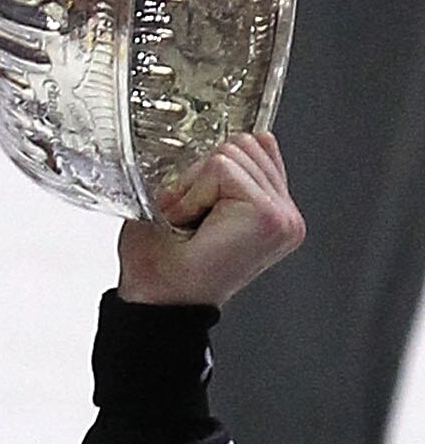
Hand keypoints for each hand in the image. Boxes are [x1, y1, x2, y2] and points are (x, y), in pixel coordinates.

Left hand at [116, 131, 302, 307]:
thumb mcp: (193, 205)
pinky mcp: (270, 215)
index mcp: (274, 212)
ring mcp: (283, 216)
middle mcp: (286, 215)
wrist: (157, 304)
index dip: (210, 172)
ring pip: (231, 152)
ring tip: (191, 224)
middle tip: (189, 220)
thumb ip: (222, 172)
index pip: (254, 146)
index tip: (195, 213)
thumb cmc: (164, 266)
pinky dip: (194, 193)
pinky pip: (222, 167)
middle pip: (244, 143)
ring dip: (195, 187)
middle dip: (202, 177)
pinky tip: (192, 225)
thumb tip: (237, 139)